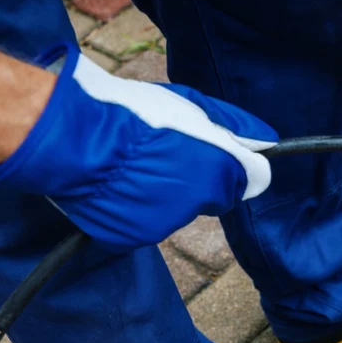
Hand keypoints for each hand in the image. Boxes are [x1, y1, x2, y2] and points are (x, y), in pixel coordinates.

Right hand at [0, 42, 276, 250]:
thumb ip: (235, 126)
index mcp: (220, 170)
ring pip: (178, 210)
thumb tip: (268, 142)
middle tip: (163, 152)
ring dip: (164, 193)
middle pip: (213, 196)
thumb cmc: (132, 113)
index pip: (252, 179)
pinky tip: (117, 183)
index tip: (213, 152)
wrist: (73, 136)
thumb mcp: (192, 106)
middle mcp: (199, 203)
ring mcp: (165, 223)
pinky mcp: (134, 236)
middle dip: (197, 179)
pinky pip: (145, 222)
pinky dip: (136, 208)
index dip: (233, 163)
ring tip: (133, 164)